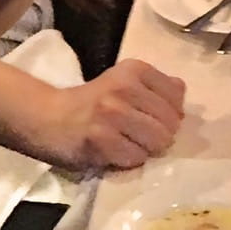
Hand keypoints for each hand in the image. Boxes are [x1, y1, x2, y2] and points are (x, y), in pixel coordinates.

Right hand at [52, 59, 185, 170]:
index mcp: (134, 69)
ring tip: (128, 143)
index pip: (176, 95)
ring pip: (157, 141)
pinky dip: (129, 160)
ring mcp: (112, 113)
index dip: (172, 112)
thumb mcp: (124, 82)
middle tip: (141, 136)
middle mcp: (124, 87)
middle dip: (161, 134)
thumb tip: (182, 91)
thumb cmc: (92, 102)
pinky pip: (135, 157)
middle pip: (170, 121)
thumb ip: (154, 86)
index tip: (154, 117)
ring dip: (146, 148)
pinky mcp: (100, 140)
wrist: (48, 118)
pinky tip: (115, 152)